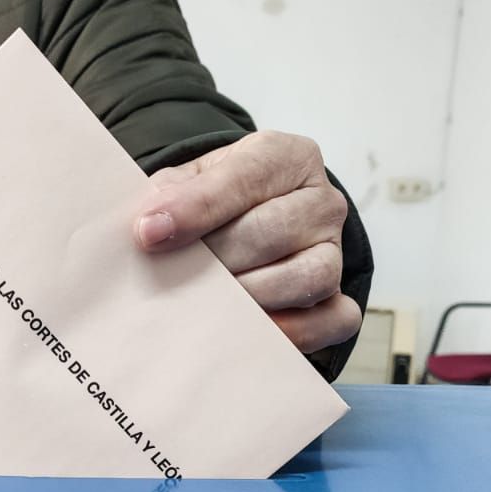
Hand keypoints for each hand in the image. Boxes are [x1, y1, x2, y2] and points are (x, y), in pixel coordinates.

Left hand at [134, 130, 360, 354]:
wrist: (246, 230)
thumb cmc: (216, 205)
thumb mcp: (189, 182)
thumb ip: (170, 196)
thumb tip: (150, 227)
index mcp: (286, 159)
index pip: (245, 178)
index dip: (195, 207)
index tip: (148, 233)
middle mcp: (322, 202)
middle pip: (272, 232)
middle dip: (215, 259)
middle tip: (172, 278)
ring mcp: (335, 254)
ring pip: (306, 278)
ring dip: (248, 297)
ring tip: (203, 304)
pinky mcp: (342, 302)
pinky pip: (333, 322)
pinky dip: (292, 333)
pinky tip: (244, 332)